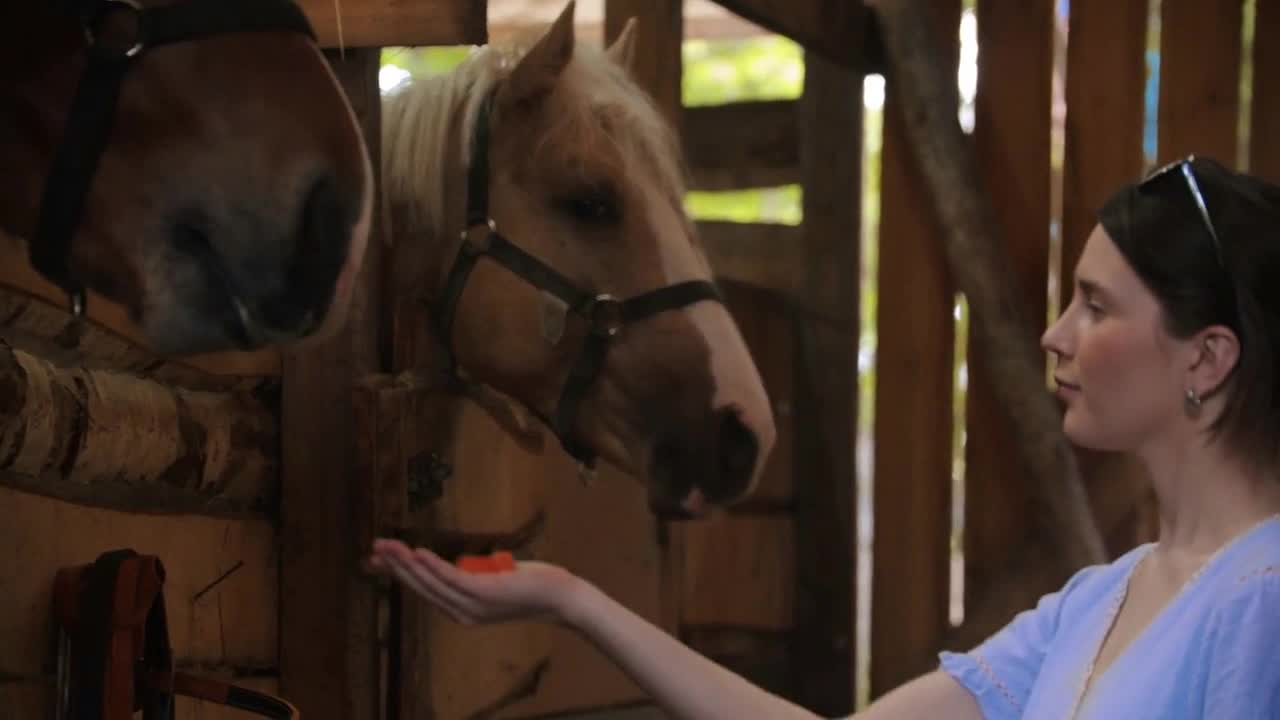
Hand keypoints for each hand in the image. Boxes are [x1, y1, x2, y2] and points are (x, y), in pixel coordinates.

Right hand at [366, 538, 586, 625]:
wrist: (559, 597)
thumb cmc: (531, 586)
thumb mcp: (494, 580)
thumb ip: (472, 576)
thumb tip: (456, 564)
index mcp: (462, 610)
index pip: (423, 590)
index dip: (400, 574)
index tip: (380, 559)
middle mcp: (461, 612)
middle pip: (420, 587)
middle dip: (395, 567)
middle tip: (374, 548)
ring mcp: (471, 605)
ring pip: (430, 582)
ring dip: (406, 563)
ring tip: (388, 546)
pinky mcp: (482, 593)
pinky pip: (450, 578)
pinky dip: (431, 566)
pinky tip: (416, 552)